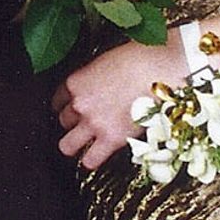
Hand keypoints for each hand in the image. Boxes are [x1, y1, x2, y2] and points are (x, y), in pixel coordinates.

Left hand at [54, 36, 188, 170]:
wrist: (162, 69)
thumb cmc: (141, 58)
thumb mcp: (107, 61)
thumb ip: (95, 77)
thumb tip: (99, 83)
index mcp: (77, 82)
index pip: (57, 99)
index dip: (64, 105)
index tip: (69, 109)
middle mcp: (80, 104)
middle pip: (63, 121)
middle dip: (72, 123)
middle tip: (83, 125)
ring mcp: (94, 123)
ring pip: (67, 145)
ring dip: (74, 145)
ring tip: (84, 146)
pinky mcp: (112, 139)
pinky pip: (90, 160)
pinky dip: (91, 161)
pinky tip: (96, 157)